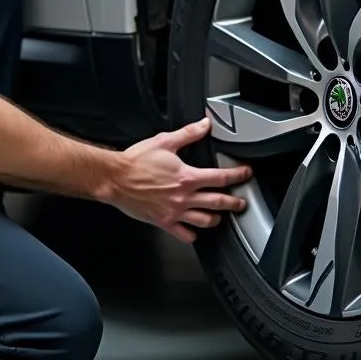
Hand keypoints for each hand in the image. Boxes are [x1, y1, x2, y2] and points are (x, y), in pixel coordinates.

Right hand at [107, 117, 251, 243]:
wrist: (115, 178)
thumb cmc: (135, 162)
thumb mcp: (164, 142)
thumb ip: (187, 134)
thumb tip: (205, 125)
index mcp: (186, 177)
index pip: (220, 178)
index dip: (238, 175)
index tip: (245, 174)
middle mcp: (184, 196)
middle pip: (218, 202)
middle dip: (234, 203)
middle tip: (241, 203)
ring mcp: (175, 211)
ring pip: (205, 221)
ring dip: (216, 219)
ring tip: (220, 216)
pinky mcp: (164, 222)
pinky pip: (184, 234)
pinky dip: (192, 234)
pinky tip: (194, 231)